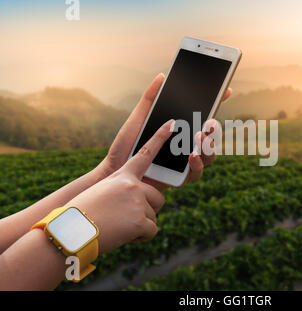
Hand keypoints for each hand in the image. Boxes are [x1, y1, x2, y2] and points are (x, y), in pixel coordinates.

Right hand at [67, 120, 173, 253]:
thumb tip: (136, 203)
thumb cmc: (81, 214)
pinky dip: (140, 237)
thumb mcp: (101, 193)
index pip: (146, 154)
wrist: (69, 232)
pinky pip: (152, 231)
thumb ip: (122, 191)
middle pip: (158, 198)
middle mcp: (132, 185)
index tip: (172, 124)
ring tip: (117, 226)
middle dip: (147, 211)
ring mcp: (138, 201)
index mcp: (121, 175)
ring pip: (154, 216)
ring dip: (140, 226)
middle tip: (124, 219)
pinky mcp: (141, 220)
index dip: (160, 138)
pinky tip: (121, 235)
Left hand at [96, 73, 231, 191]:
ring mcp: (185, 163)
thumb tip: (162, 77)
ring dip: (209, 146)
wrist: (115, 170)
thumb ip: (150, 98)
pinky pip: (196, 173)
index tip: (226, 90)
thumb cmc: (126, 146)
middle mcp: (186, 146)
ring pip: (209, 155)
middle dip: (215, 129)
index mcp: (180, 130)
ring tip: (200, 137)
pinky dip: (198, 164)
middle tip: (209, 122)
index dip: (217, 103)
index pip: (203, 116)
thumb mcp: (138, 118)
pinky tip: (192, 155)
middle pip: (211, 137)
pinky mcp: (180, 179)